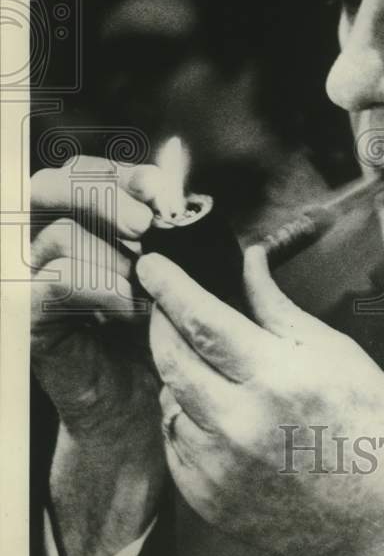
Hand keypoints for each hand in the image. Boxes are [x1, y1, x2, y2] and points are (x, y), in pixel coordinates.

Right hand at [31, 157, 167, 555]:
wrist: (145, 406)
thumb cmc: (164, 331)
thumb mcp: (179, 266)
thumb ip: (173, 214)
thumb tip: (177, 149)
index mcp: (87, 219)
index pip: (92, 171)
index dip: (129, 174)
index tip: (172, 194)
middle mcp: (55, 237)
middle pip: (57, 184)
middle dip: (107, 196)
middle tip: (149, 224)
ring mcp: (37, 274)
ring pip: (63, 234)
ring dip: (116, 253)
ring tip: (152, 283)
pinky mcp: (32, 314)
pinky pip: (57, 282)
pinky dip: (102, 288)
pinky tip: (133, 308)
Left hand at [138, 246, 383, 555]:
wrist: (376, 518)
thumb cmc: (366, 423)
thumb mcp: (333, 352)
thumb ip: (277, 307)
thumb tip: (249, 258)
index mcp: (277, 380)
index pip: (203, 321)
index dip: (170, 288)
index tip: (150, 265)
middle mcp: (239, 426)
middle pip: (171, 358)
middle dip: (161, 322)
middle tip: (166, 305)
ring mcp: (218, 469)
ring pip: (168, 399)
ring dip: (178, 372)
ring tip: (215, 368)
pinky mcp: (206, 499)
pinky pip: (174, 442)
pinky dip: (187, 417)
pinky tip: (220, 413)